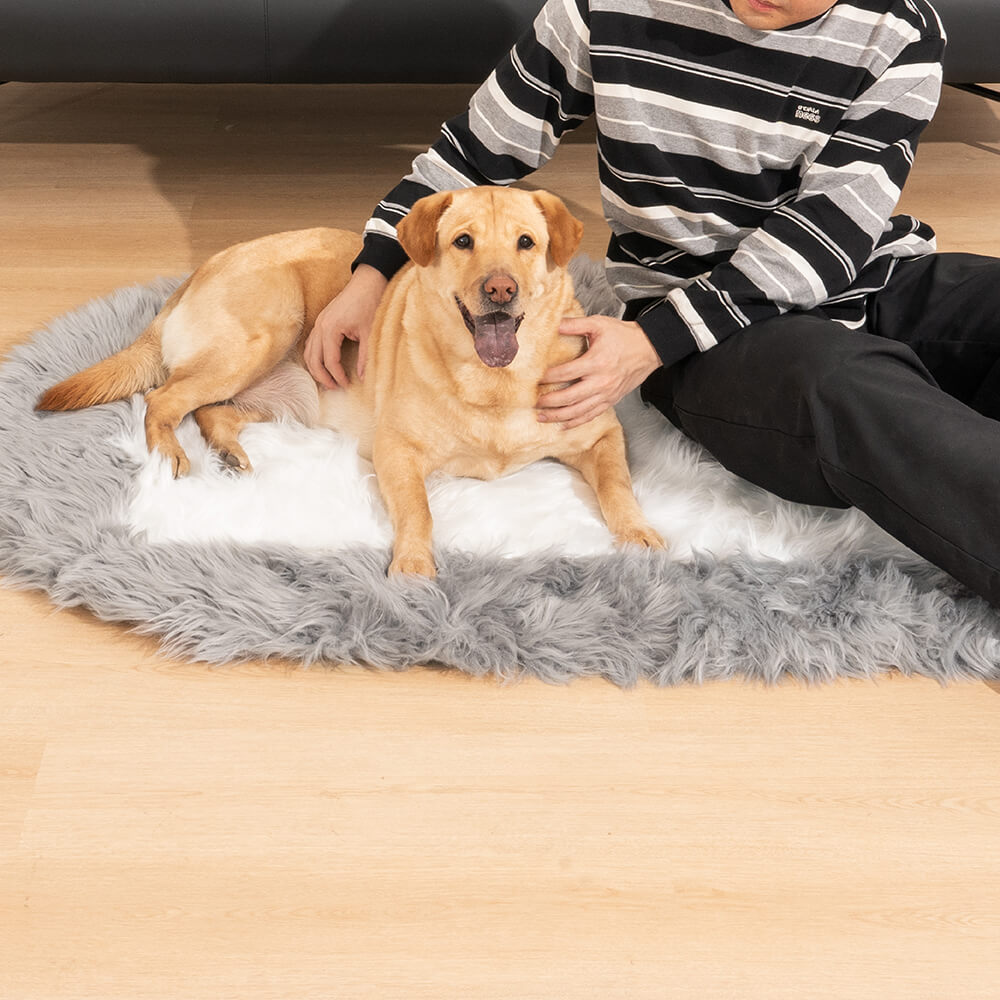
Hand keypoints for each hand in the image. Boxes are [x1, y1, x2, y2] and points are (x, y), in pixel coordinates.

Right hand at [304, 264, 387, 388]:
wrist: (368, 281)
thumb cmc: (370, 303)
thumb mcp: (370, 333)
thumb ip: (365, 357)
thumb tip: (363, 377)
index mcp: (330, 329)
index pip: (330, 361)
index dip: (337, 376)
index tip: (347, 385)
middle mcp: (320, 326)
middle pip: (313, 359)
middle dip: (322, 376)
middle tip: (335, 388)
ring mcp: (319, 322)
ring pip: (309, 352)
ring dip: (316, 368)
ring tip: (328, 380)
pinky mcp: (322, 320)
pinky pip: (311, 343)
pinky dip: (314, 356)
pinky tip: (324, 364)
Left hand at [537, 315, 661, 428]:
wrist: (649, 348)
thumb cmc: (624, 336)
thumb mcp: (599, 324)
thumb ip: (575, 324)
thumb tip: (554, 324)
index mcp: (596, 362)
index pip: (566, 373)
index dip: (549, 377)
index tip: (537, 378)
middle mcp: (601, 382)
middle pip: (569, 397)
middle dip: (549, 401)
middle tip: (534, 402)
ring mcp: (606, 394)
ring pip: (578, 411)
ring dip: (558, 416)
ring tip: (542, 417)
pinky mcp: (611, 400)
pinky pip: (591, 416)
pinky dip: (576, 422)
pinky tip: (563, 426)